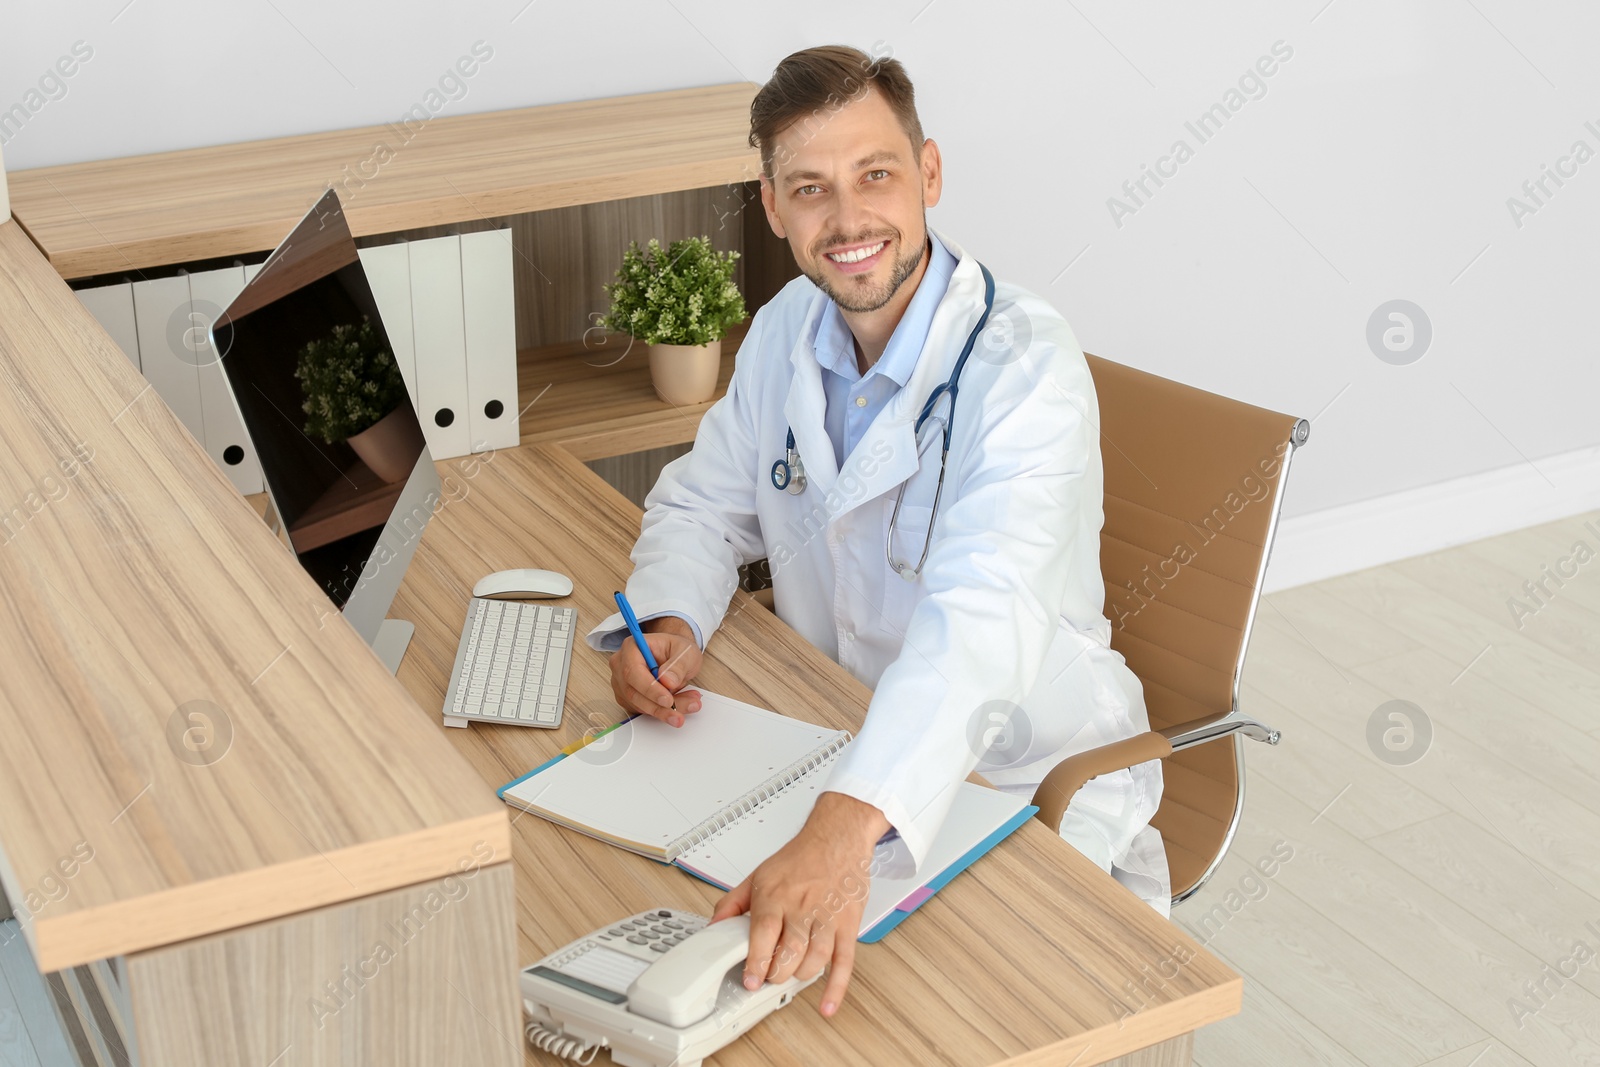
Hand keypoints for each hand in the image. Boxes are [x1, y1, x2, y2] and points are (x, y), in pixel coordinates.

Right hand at [609, 616, 702, 726]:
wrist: (676, 656)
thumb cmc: (677, 650)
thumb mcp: (686, 652)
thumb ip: (678, 665)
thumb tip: (668, 681)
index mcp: (632, 647)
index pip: (632, 671)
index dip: (649, 688)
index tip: (668, 700)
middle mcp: (621, 665)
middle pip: (633, 692)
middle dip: (659, 706)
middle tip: (680, 711)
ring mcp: (622, 683)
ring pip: (639, 705)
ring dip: (664, 710)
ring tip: (689, 704)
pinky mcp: (627, 698)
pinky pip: (643, 711)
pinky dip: (662, 712)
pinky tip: (680, 705)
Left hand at [709, 792, 890, 1017]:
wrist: (837, 838)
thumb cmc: (799, 859)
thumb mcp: (757, 876)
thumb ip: (732, 904)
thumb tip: (713, 929)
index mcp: (776, 895)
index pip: (764, 933)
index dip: (757, 960)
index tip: (750, 980)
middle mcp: (802, 907)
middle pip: (790, 952)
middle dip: (776, 973)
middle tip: (768, 977)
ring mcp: (827, 918)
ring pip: (815, 960)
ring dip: (800, 976)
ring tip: (790, 975)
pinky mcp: (848, 925)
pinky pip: (844, 961)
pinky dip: (836, 987)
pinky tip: (826, 1004)